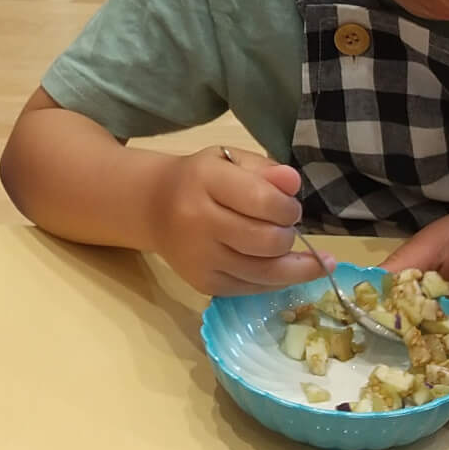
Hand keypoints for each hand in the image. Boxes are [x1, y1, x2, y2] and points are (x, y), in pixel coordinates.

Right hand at [146, 145, 321, 295]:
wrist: (154, 208)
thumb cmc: (201, 180)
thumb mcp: (231, 160)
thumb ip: (265, 169)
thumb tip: (293, 184)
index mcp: (206, 181)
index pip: (264, 200)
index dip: (289, 207)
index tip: (290, 206)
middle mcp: (199, 222)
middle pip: (268, 241)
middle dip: (289, 234)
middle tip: (285, 225)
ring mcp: (200, 258)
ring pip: (266, 272)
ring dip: (292, 264)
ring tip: (294, 251)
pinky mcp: (203, 283)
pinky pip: (253, 289)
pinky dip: (276, 281)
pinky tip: (283, 268)